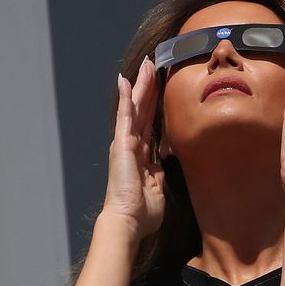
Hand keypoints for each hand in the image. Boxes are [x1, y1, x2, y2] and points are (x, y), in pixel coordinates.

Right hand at [101, 57, 164, 239]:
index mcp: (141, 155)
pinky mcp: (121, 143)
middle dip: (148, 88)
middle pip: (143, 110)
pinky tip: (126, 80)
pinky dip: (125, 97)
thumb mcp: (157, 187)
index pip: (150, 123)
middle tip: (153, 65)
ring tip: (146, 65)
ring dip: (140, 85)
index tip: (160, 87)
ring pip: (135, 107)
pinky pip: (125, 115)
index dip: (155, 105)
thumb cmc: (141, 212)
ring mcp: (124, 142)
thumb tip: (163, 164)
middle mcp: (131, 145)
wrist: (127, 221)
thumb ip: (159, 173)